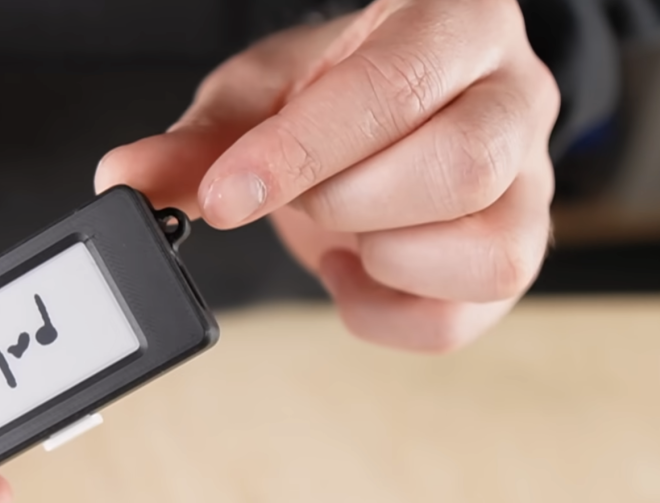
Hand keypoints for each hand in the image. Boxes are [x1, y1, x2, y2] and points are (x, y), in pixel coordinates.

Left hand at [97, 0, 558, 351]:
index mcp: (454, 23)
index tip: (228, 196)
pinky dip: (388, 315)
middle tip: (298, 196)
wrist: (388, 111)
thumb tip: (126, 180)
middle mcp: (515, 98)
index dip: (302, 153)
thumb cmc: (332, 91)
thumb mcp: (258, 98)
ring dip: (384, 259)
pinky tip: (352, 271)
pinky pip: (469, 316)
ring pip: (490, 251)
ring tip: (339, 226)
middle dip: (347, 203)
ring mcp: (532, 184)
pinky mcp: (518, 256)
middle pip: (459, 169)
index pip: (391, 91)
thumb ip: (199, 142)